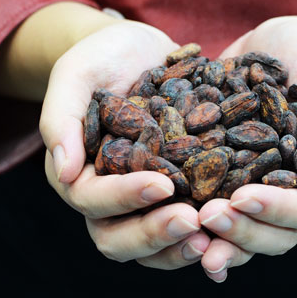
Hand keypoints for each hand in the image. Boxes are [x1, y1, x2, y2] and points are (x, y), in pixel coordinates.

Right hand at [40, 21, 210, 269]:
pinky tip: (234, 224)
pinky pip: (184, 228)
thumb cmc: (103, 57)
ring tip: (214, 236)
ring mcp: (143, 201)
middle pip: (118, 238)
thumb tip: (63, 170)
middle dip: (154, 234)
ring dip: (180, 247)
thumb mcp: (77, 74)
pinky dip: (205, 234)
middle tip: (193, 222)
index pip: (91, 200)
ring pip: (152, 246)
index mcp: (78, 174)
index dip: (123, 198)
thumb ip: (62, 118)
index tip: (161, 184)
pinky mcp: (176, 195)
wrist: (142, 50)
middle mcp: (108, 196)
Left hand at [198, 16, 296, 281]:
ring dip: (213, 234)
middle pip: (271, 234)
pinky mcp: (222, 173)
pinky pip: (207, 199)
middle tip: (207, 217)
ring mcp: (253, 186)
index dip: (277, 210)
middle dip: (240, 231)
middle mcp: (287, 193)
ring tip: (184, 226)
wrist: (282, 42)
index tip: (244, 198)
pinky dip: (187, 212)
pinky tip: (160, 210)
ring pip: (238, 227)